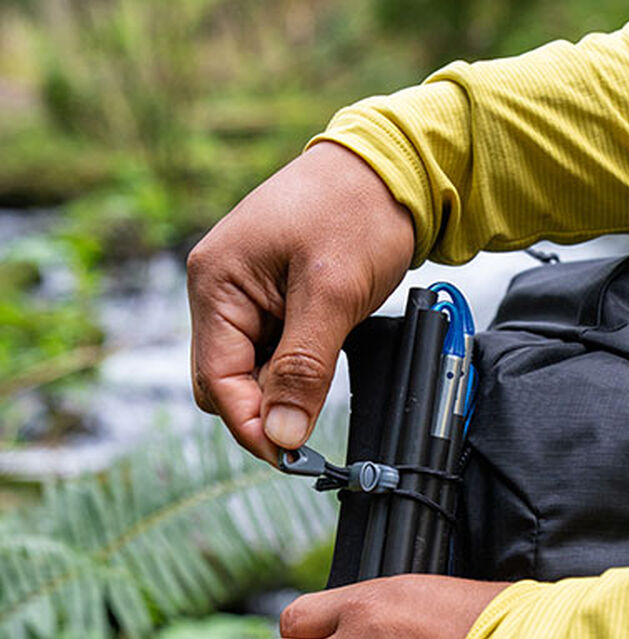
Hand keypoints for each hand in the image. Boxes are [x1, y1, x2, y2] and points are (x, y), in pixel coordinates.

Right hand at [187, 143, 414, 463]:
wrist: (391, 169)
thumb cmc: (357, 212)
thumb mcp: (332, 295)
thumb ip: (302, 368)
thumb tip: (280, 434)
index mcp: (216, 284)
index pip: (217, 383)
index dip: (253, 426)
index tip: (292, 458)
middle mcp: (218, 291)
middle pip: (225, 384)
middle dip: (265, 411)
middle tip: (311, 427)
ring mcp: (243, 296)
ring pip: (249, 373)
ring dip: (284, 389)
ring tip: (326, 375)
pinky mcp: (270, 301)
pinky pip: (270, 354)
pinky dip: (295, 370)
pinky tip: (324, 359)